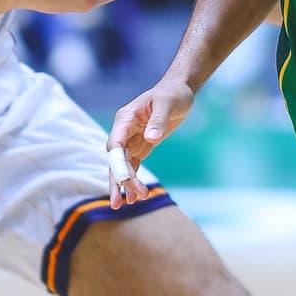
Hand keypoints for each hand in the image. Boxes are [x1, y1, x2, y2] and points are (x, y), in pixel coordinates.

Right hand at [106, 77, 194, 205]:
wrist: (179, 90)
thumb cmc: (173, 93)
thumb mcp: (167, 104)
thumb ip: (158, 121)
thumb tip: (149, 139)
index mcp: (125, 119)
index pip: (115, 144)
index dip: (117, 163)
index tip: (124, 180)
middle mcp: (125, 131)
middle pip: (117, 160)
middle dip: (118, 181)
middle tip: (120, 202)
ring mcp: (132, 139)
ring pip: (124, 166)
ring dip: (125, 184)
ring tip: (128, 204)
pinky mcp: (142, 145)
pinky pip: (134, 165)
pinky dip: (134, 179)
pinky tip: (135, 195)